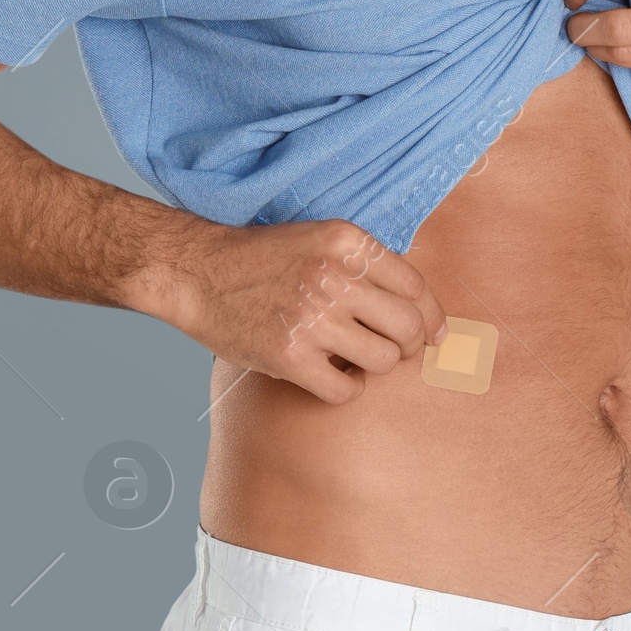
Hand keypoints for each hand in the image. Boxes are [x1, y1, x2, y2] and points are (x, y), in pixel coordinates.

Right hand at [140, 213, 446, 404]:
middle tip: (393, 349)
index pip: (415, 286)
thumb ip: (365, 265)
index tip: (433, 333)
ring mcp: (312, 318)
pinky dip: (345, 389)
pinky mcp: (290, 356)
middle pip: (407, 327)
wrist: (197, 273)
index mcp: (346, 242)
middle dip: (409, 344)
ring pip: (384, 361)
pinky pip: (346, 390)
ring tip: (353, 358)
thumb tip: (422, 310)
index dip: (431, 316)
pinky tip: (330, 375)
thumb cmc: (261, 259)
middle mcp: (333, 277)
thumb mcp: (318, 240)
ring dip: (375, 366)